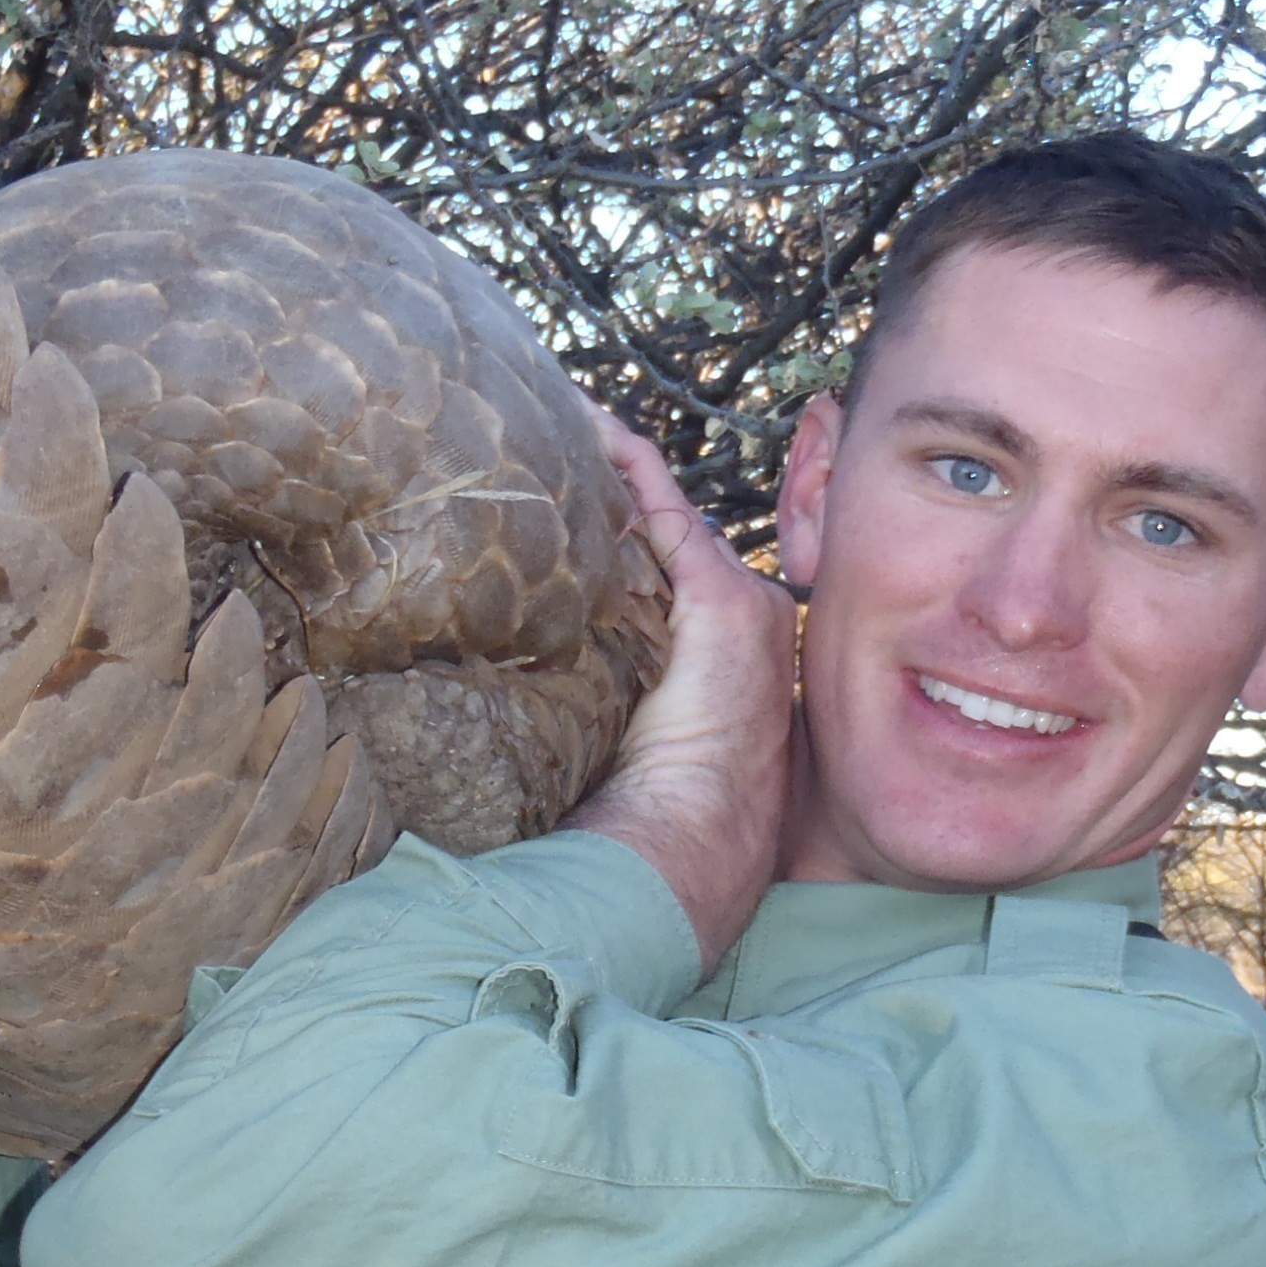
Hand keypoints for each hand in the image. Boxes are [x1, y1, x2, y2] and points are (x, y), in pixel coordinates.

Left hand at [565, 410, 797, 970]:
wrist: (697, 840)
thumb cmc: (657, 815)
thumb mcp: (619, 740)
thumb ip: (601, 694)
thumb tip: (514, 682)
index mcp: (732, 656)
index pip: (678, 576)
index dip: (631, 544)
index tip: (578, 516)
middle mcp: (750, 620)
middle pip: (676, 542)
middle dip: (620, 504)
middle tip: (555, 455)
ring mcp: (743, 607)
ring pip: (669, 520)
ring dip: (615, 474)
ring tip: (561, 426)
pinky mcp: (722, 601)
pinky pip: (665, 507)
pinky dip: (626, 463)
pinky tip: (586, 427)